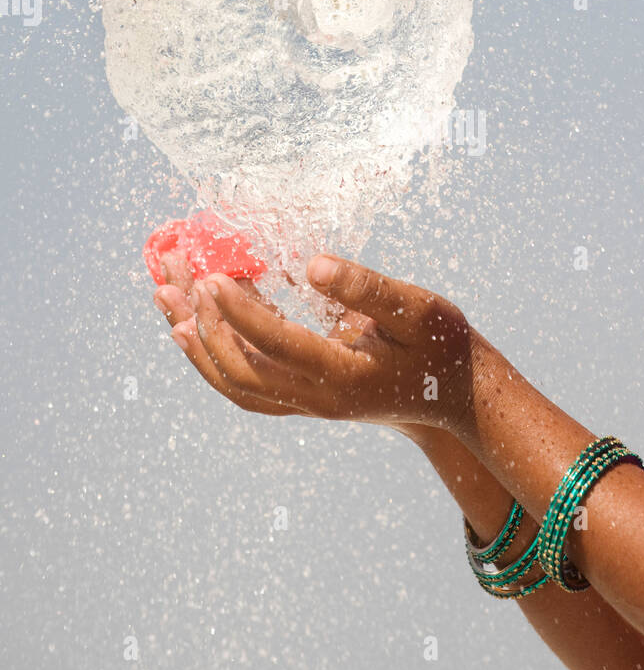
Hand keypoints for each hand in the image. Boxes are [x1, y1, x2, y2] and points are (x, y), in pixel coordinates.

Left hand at [153, 251, 483, 432]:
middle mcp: (318, 400)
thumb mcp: (418, 309)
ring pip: (235, 383)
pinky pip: (245, 384)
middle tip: (174, 277)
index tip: (211, 274)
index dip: (240, 312)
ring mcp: (307, 405)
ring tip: (163, 295)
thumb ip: (368, 288)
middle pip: (241, 372)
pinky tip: (191, 324)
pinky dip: (212, 356)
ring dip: (196, 341)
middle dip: (203, 324)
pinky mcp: (302, 399)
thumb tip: (315, 264)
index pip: (277, 347)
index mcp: (345, 378)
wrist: (454, 395)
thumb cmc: (440, 343)